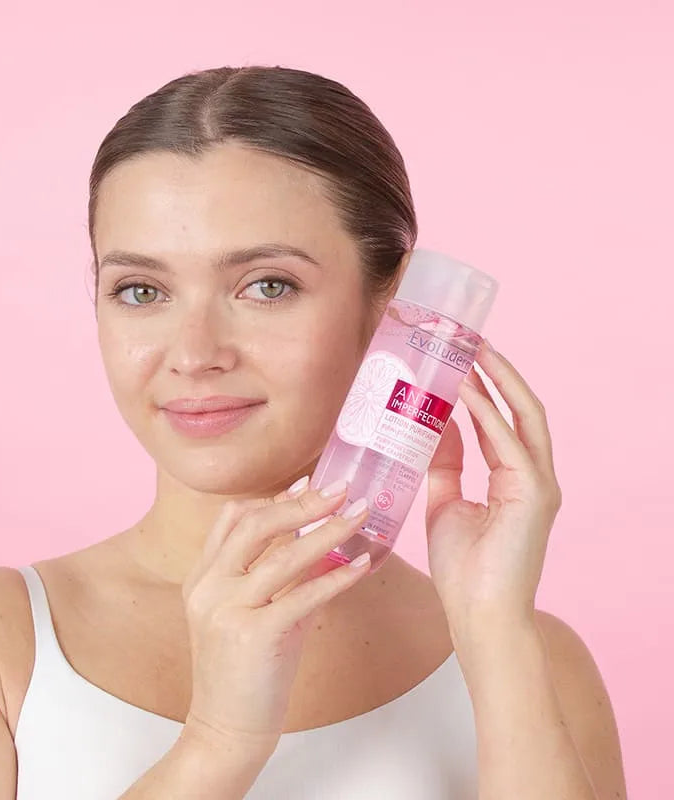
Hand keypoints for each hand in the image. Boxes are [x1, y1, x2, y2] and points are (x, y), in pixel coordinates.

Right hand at [180, 480, 370, 756]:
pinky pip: (302, 595)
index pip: (231, 519)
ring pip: (282, 556)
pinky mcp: (253, 636)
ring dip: (327, 531)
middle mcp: (209, 587)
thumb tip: (324, 550)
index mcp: (203, 578)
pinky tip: (361, 565)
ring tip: (360, 516)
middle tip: (341, 489)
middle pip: (255, 525)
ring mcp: (227, 610)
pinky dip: (336, 577)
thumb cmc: (244, 672)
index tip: (307, 483)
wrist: (226, 731)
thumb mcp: (251, 616)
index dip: (272, 498)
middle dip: (302, 503)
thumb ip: (279, 581)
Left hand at [424, 339, 562, 647]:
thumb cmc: (464, 567)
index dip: (482, 387)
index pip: (501, 420)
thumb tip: (433, 423)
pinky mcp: (535, 495)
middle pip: (520, 409)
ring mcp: (539, 484)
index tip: (459, 358)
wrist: (478, 615)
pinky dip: (487, 414)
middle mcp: (533, 475)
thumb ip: (444, 463)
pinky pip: (509, 443)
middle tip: (470, 339)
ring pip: (523, 417)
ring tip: (470, 350)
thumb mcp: (445, 502)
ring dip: (495, 381)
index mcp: (515, 478)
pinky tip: (466, 390)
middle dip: (497, 372)